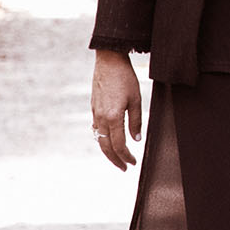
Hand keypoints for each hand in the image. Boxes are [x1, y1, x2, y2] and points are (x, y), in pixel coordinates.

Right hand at [91, 49, 142, 170]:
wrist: (108, 61)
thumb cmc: (125, 78)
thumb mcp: (136, 99)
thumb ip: (136, 121)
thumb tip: (136, 140)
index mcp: (113, 117)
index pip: (119, 145)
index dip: (126, 156)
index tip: (133, 163)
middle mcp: (101, 118)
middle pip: (106, 147)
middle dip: (115, 160)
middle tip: (125, 168)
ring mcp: (95, 114)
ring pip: (99, 140)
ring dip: (108, 152)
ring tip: (117, 159)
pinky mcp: (93, 109)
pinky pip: (96, 130)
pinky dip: (102, 140)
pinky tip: (108, 141)